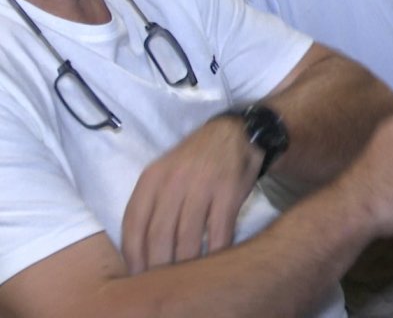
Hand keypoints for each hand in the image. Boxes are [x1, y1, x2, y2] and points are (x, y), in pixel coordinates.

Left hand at [122, 117, 262, 273]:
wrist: (235, 133)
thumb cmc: (195, 160)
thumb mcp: (164, 172)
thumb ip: (151, 202)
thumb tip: (139, 248)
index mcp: (152, 178)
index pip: (134, 223)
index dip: (133, 254)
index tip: (137, 274)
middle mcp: (174, 181)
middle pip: (160, 235)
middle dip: (159, 264)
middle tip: (162, 282)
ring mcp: (203, 185)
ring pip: (188, 237)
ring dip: (186, 263)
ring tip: (185, 278)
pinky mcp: (229, 191)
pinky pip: (219, 231)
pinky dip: (215, 251)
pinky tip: (213, 261)